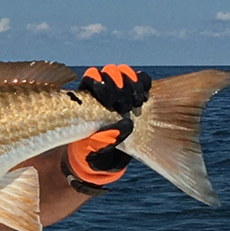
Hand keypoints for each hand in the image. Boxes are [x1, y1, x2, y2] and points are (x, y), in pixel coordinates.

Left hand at [65, 65, 150, 189]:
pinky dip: (144, 84)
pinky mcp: (135, 94)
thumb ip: (104, 140)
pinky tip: (145, 98)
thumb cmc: (92, 153)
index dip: (101, 84)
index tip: (110, 103)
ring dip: (133, 84)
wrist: (105, 159)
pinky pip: (141, 80)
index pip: (91, 77)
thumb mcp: (92, 151)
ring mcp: (119, 90)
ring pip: (125, 72)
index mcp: (85, 99)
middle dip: (119, 86)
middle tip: (124, 107)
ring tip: (136, 104)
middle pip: (110, 72)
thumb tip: (126, 124)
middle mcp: (101, 90)